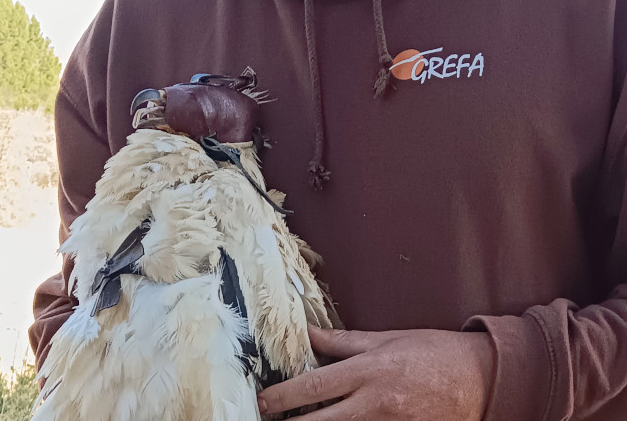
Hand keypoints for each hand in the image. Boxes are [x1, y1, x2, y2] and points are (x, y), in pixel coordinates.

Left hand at [256, 325, 494, 419]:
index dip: (283, 397)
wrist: (483, 378)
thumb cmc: (434, 352)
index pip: (314, 387)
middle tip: (268, 419)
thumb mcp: (387, 339)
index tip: (262, 401)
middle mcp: (375, 402)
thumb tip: (308, 332)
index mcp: (368, 371)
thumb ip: (344, 341)